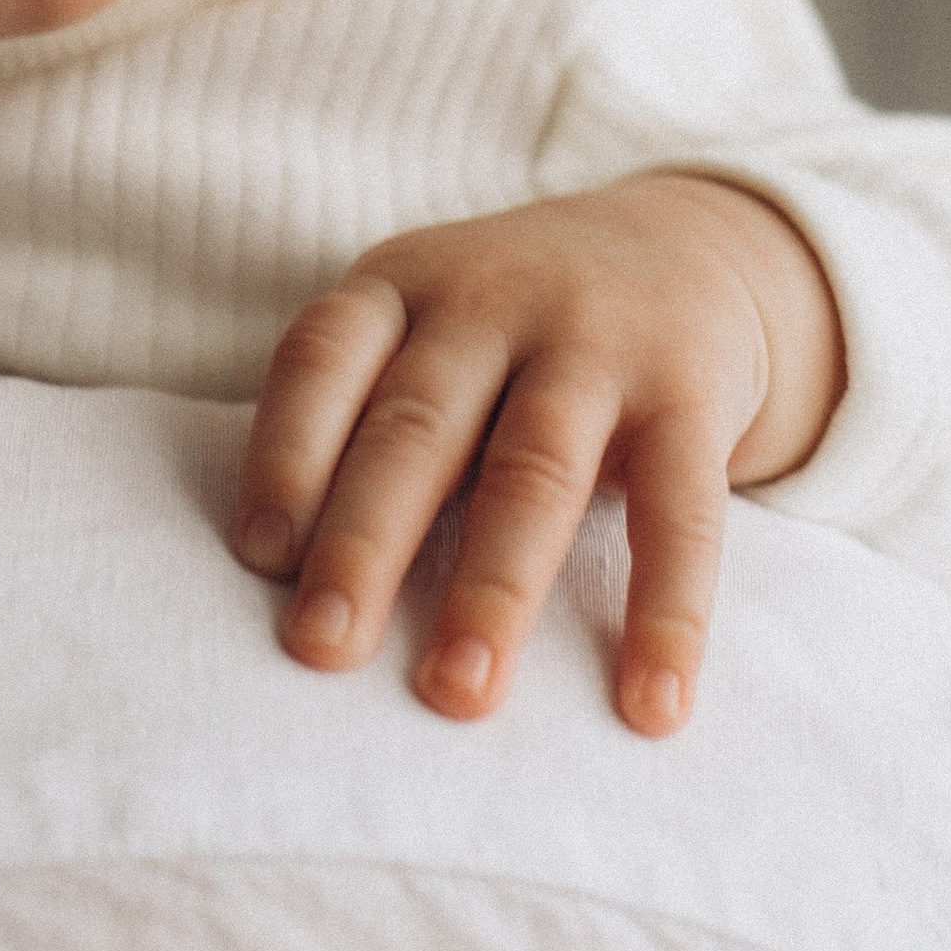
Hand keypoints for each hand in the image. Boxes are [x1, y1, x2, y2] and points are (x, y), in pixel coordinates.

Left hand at [232, 174, 844, 734]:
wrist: (685, 246)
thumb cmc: (506, 331)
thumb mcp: (424, 327)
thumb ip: (365, 422)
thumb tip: (291, 587)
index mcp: (401, 286)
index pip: (323, 358)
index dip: (285, 454)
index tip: (260, 559)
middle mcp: (491, 301)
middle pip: (415, 427)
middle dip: (363, 543)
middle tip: (320, 648)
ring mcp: (596, 344)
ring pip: (534, 473)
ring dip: (492, 590)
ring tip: (458, 692)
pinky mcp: (690, 397)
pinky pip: (678, 513)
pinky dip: (666, 613)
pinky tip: (651, 703)